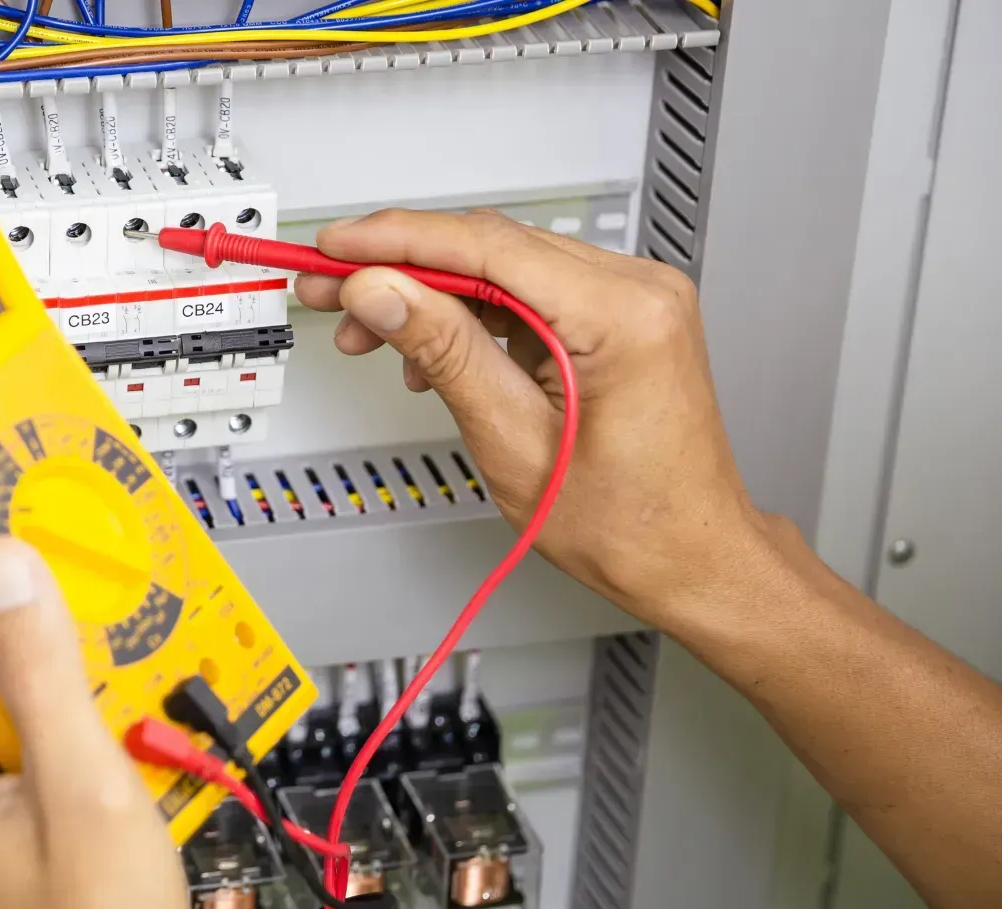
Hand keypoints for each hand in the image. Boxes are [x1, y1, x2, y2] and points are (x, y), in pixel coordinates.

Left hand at [0, 537, 234, 908]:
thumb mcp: (79, 787)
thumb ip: (39, 672)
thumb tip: (0, 572)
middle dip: (29, 620)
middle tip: (77, 570)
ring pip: (21, 705)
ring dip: (77, 674)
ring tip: (128, 645)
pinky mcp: (38, 832)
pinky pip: (57, 749)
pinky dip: (100, 723)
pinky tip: (147, 714)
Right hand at [293, 208, 779, 626]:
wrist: (689, 558)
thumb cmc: (631, 525)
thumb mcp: (513, 442)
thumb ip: (445, 353)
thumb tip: (384, 291)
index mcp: (625, 315)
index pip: (488, 246)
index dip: (398, 240)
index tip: (337, 247)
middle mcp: (638, 291)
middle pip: (492, 246)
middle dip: (400, 266)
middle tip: (330, 286)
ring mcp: (633, 300)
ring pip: (503, 266)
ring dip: (428, 291)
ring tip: (367, 328)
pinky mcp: (618, 318)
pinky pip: (527, 293)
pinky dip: (469, 313)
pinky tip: (426, 347)